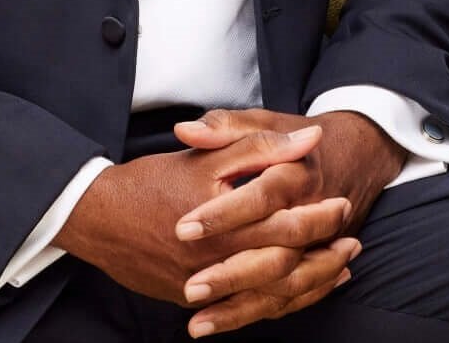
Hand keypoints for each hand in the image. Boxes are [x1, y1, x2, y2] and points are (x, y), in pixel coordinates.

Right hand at [55, 121, 356, 331]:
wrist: (96, 218)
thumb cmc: (151, 182)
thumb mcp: (206, 156)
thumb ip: (259, 148)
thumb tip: (309, 139)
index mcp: (226, 224)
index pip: (287, 227)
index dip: (320, 218)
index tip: (342, 206)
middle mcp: (220, 262)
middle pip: (286, 268)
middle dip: (324, 257)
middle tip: (351, 243)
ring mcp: (206, 287)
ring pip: (270, 296)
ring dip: (309, 284)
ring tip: (338, 272)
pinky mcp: (194, 300)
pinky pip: (246, 310)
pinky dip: (277, 301)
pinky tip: (295, 292)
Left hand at [165, 107, 405, 334]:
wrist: (354, 155)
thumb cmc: (293, 138)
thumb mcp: (261, 121)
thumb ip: (224, 126)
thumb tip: (185, 131)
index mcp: (296, 174)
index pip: (260, 198)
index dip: (222, 214)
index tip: (182, 229)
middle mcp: (311, 214)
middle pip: (275, 253)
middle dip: (231, 274)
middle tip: (189, 287)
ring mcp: (319, 246)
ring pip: (283, 286)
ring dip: (240, 308)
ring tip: (197, 323)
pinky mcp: (316, 265)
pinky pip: (290, 299)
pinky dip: (259, 314)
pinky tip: (219, 324)